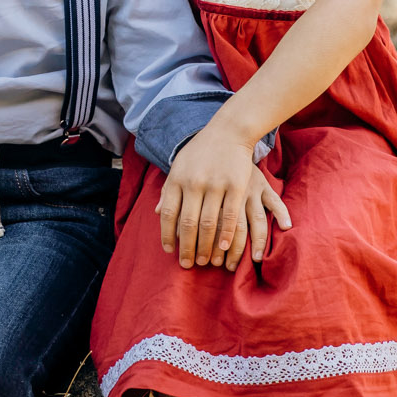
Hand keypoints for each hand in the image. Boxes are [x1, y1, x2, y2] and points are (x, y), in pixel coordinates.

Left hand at [157, 127, 290, 270]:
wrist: (228, 131)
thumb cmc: (200, 152)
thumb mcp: (179, 166)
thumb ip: (168, 190)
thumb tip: (158, 213)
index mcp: (177, 179)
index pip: (169, 214)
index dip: (168, 235)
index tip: (170, 251)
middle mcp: (194, 182)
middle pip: (188, 223)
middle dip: (187, 248)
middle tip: (188, 264)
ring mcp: (216, 184)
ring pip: (209, 223)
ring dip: (207, 246)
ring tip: (206, 261)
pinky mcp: (237, 186)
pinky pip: (231, 216)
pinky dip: (227, 234)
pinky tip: (225, 248)